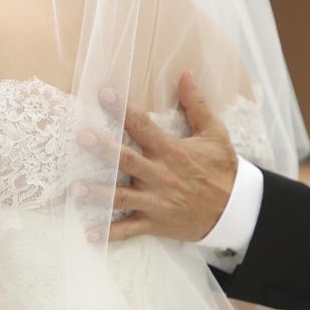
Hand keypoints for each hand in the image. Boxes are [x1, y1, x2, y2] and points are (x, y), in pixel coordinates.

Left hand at [78, 72, 237, 241]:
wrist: (234, 210)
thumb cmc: (222, 169)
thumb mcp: (215, 134)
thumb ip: (196, 105)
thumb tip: (186, 74)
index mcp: (172, 151)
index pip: (143, 126)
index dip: (123, 109)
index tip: (103, 94)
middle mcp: (161, 176)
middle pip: (127, 160)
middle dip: (104, 149)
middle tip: (82, 138)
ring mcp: (157, 202)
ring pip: (122, 197)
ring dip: (98, 193)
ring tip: (75, 189)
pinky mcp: (156, 223)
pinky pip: (130, 230)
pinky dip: (110, 234)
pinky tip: (90, 235)